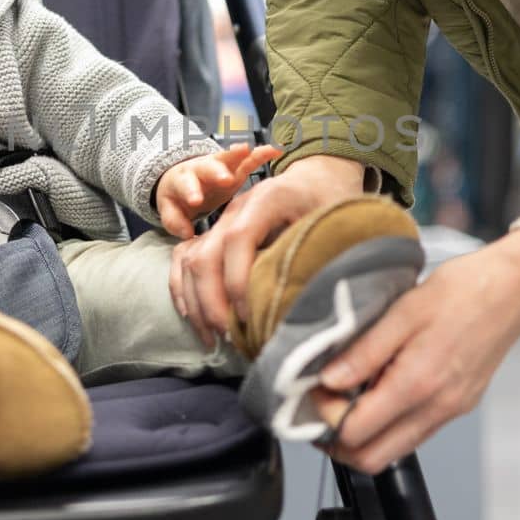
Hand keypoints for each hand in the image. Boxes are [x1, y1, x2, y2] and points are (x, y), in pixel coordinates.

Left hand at [155, 142, 283, 238]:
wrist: (183, 182)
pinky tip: (276, 151)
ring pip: (229, 158)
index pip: (185, 185)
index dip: (191, 192)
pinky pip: (249, 159)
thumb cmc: (177, 200)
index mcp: (182, 180)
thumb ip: (175, 221)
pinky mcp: (236, 168)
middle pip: (208, 167)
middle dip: (218, 172)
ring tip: (250, 151)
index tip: (196, 201)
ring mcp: (220, 167)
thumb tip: (186, 234)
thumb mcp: (170, 211)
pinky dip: (261, 154)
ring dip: (240, 156)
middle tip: (226, 179)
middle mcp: (201, 169)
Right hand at [169, 153, 366, 347]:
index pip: (238, 239)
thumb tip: (304, 300)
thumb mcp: (335, 222)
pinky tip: (193, 318)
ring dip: (197, 303)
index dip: (238, 281)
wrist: (316, 180)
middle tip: (230, 337)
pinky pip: (184, 259)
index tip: (247, 317)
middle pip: (205, 254)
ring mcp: (221, 219)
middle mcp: (236, 207)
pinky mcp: (214, 232)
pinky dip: (184, 290)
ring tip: (214, 339)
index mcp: (268, 199)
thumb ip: (318, 251)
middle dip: (212, 303)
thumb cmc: (330, 204)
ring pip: (190, 261)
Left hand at [313, 230, 519, 473]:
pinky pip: (414, 433)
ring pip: (393, 450)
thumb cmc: (463, 291)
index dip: (324, 419)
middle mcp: (436, 408)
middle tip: (320, 410)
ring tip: (344, 399)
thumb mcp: (403, 312)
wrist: (514, 288)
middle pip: (373, 458)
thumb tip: (328, 381)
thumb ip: (364, 352)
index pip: (355, 433)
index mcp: (417, 384)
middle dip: (337, 443)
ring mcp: (449, 411)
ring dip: (362, 436)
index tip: (312, 392)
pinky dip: (387, 425)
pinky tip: (377, 391)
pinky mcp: (457, 406)